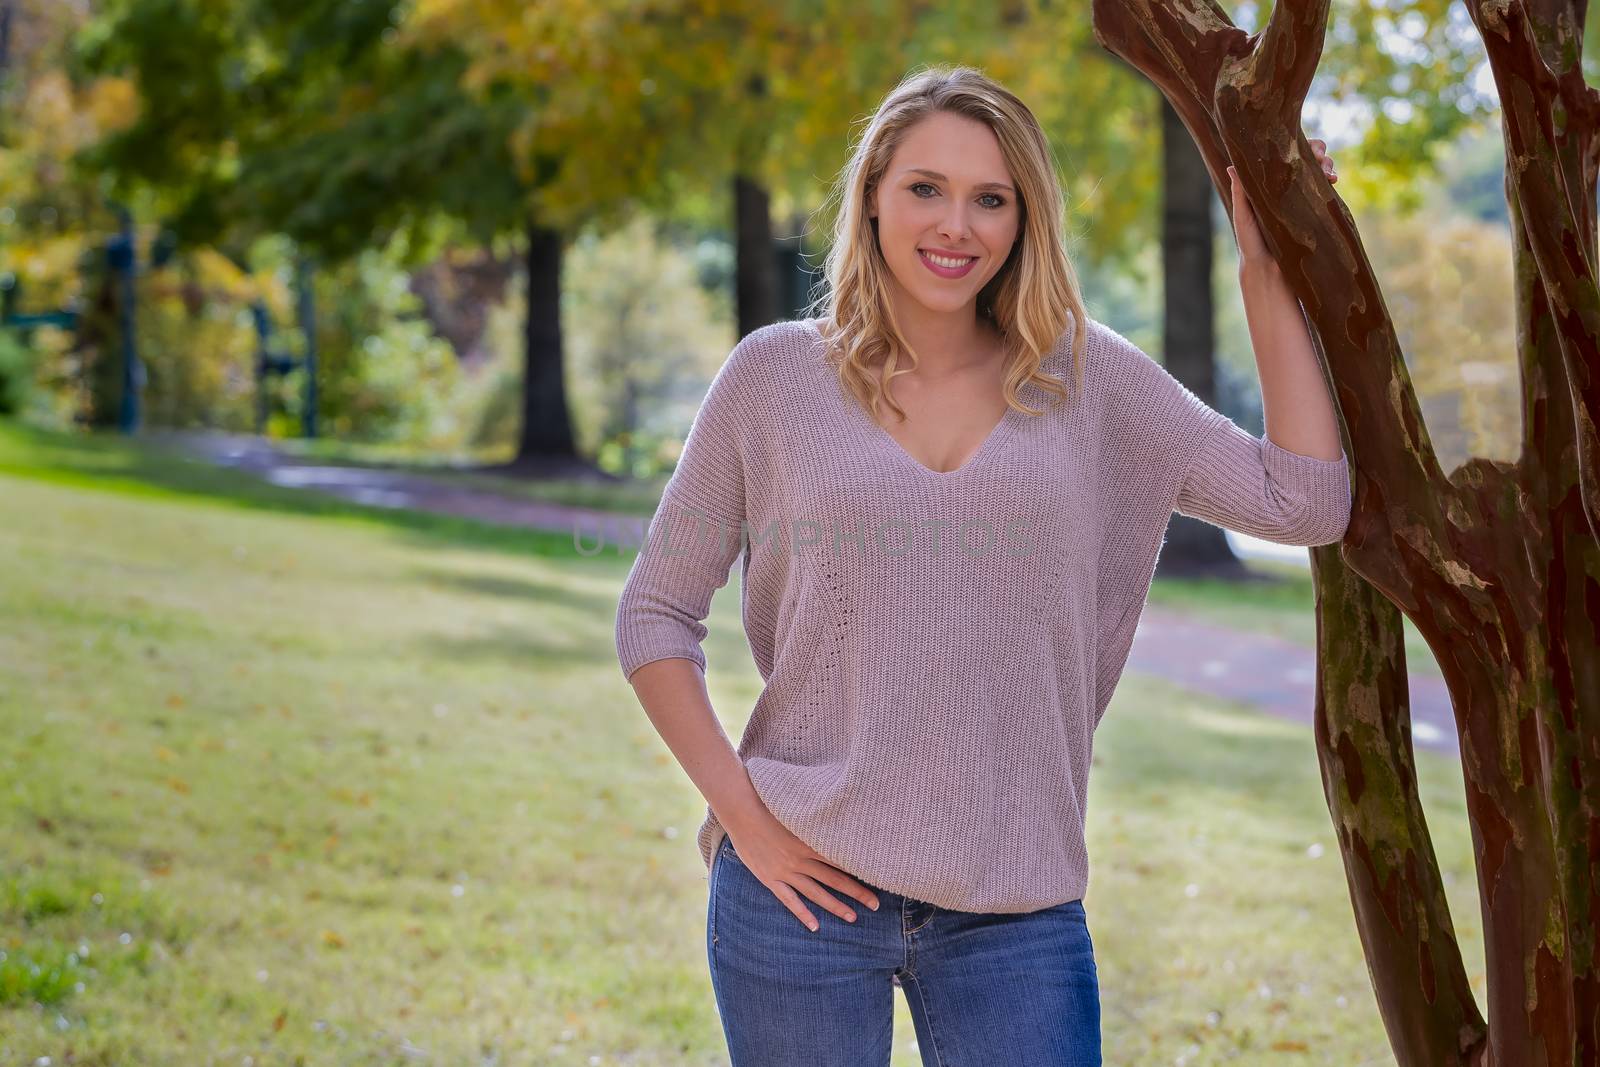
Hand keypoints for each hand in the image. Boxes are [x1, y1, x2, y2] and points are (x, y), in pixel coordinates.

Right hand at [725, 816, 881, 931]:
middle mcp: (801, 859)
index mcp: (810, 841)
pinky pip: (789, 900)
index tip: (877, 877)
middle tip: (875, 905)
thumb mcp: (796, 809)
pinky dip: (802, 914)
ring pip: (816, 893)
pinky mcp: (770, 879)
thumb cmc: (768, 804)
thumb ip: (814, 817)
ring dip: (835, 906)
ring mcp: (786, 871)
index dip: (860, 870)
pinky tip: (815, 926)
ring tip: (853, 917)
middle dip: (857, 893)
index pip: (841, 859)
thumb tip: (835, 814)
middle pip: (835, 879)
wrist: (741, 811)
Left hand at [1227, 138, 1336, 268]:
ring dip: (1328, 164)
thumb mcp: (1244, 214)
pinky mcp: (1316, 210)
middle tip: (1320, 156)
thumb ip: (1240, 192)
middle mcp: (1288, 187)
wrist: (1268, 267)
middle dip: (1318, 151)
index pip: (1285, 157)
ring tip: (1328, 171)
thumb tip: (1231, 166)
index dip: (1296, 146)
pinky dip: (1331, 181)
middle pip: (1307, 159)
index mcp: (1271, 184)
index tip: (1302, 145)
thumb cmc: (1251, 240)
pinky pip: (1326, 190)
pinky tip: (1333, 181)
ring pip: (1320, 171)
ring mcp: (1304, 198)